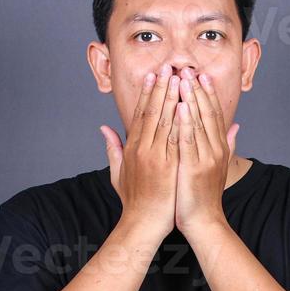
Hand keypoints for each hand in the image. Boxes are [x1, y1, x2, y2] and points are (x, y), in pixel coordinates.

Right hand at [100, 63, 179, 238]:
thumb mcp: (117, 172)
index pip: (140, 114)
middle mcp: (141, 148)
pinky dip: (180, 120)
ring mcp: (154, 156)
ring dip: (172, 97)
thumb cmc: (134, 201)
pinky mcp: (166, 165)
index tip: (153, 75)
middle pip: (152, 111)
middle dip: (160, 87)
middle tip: (168, 66)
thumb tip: (104, 129)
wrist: (143, 224)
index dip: (147, 93)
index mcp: (131, 148)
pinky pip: (175, 137)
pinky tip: (185, 104)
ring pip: (164, 120)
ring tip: (179, 77)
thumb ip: (112, 148)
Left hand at [172, 67, 239, 233]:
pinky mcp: (194, 168)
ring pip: (198, 122)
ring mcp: (206, 158)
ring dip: (191, 99)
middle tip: (189, 68)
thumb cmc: (204, 195)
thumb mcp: (219, 166)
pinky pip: (189, 140)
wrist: (203, 222)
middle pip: (207, 113)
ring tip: (183, 78)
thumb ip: (228, 143)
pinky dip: (186, 122)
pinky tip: (181, 105)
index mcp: (219, 148)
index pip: (214, 114)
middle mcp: (215, 149)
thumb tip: (237, 125)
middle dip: (198, 89)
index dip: (207, 93)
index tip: (200, 75)